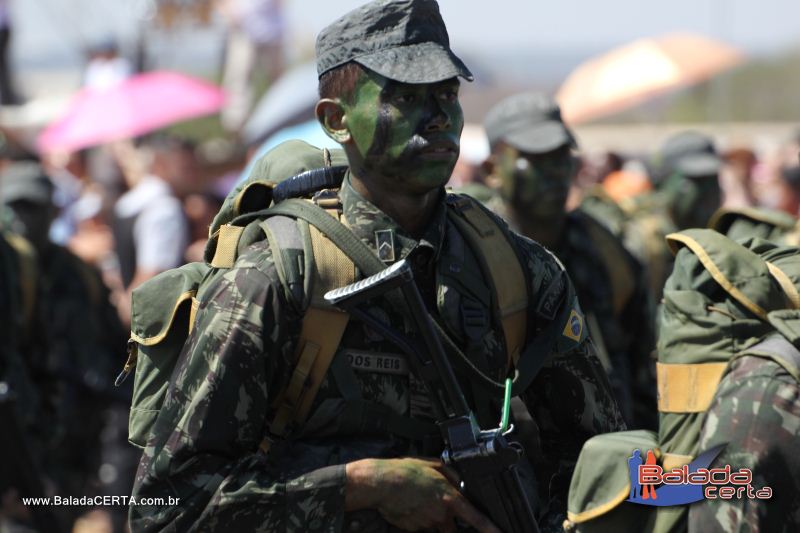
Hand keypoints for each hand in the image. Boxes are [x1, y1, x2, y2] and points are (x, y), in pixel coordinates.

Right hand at [345, 457, 500, 532]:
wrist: (381, 483)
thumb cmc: (405, 471)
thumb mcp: (433, 465)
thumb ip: (451, 475)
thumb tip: (460, 483)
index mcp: (450, 498)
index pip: (477, 519)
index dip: (491, 530)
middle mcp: (440, 515)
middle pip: (453, 528)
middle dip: (450, 524)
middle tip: (433, 505)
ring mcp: (426, 524)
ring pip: (435, 526)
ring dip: (430, 517)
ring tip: (416, 499)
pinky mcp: (413, 529)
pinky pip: (420, 526)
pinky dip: (417, 518)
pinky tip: (407, 504)